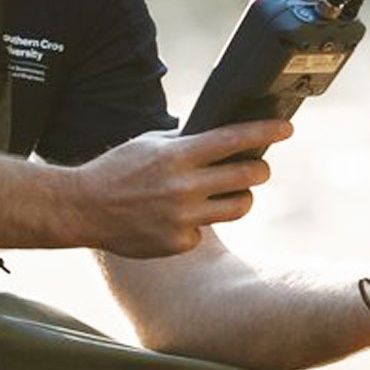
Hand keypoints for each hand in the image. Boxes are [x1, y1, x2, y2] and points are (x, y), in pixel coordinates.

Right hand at [72, 119, 293, 258]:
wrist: (84, 208)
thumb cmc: (116, 170)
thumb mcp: (149, 144)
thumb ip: (185, 141)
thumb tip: (222, 136)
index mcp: (177, 156)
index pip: (234, 139)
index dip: (266, 132)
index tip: (286, 128)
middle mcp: (184, 187)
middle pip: (248, 177)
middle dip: (261, 169)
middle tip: (259, 167)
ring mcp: (183, 218)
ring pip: (239, 207)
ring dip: (241, 197)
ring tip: (228, 192)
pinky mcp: (179, 242)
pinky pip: (208, 229)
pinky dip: (202, 221)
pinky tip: (180, 215)